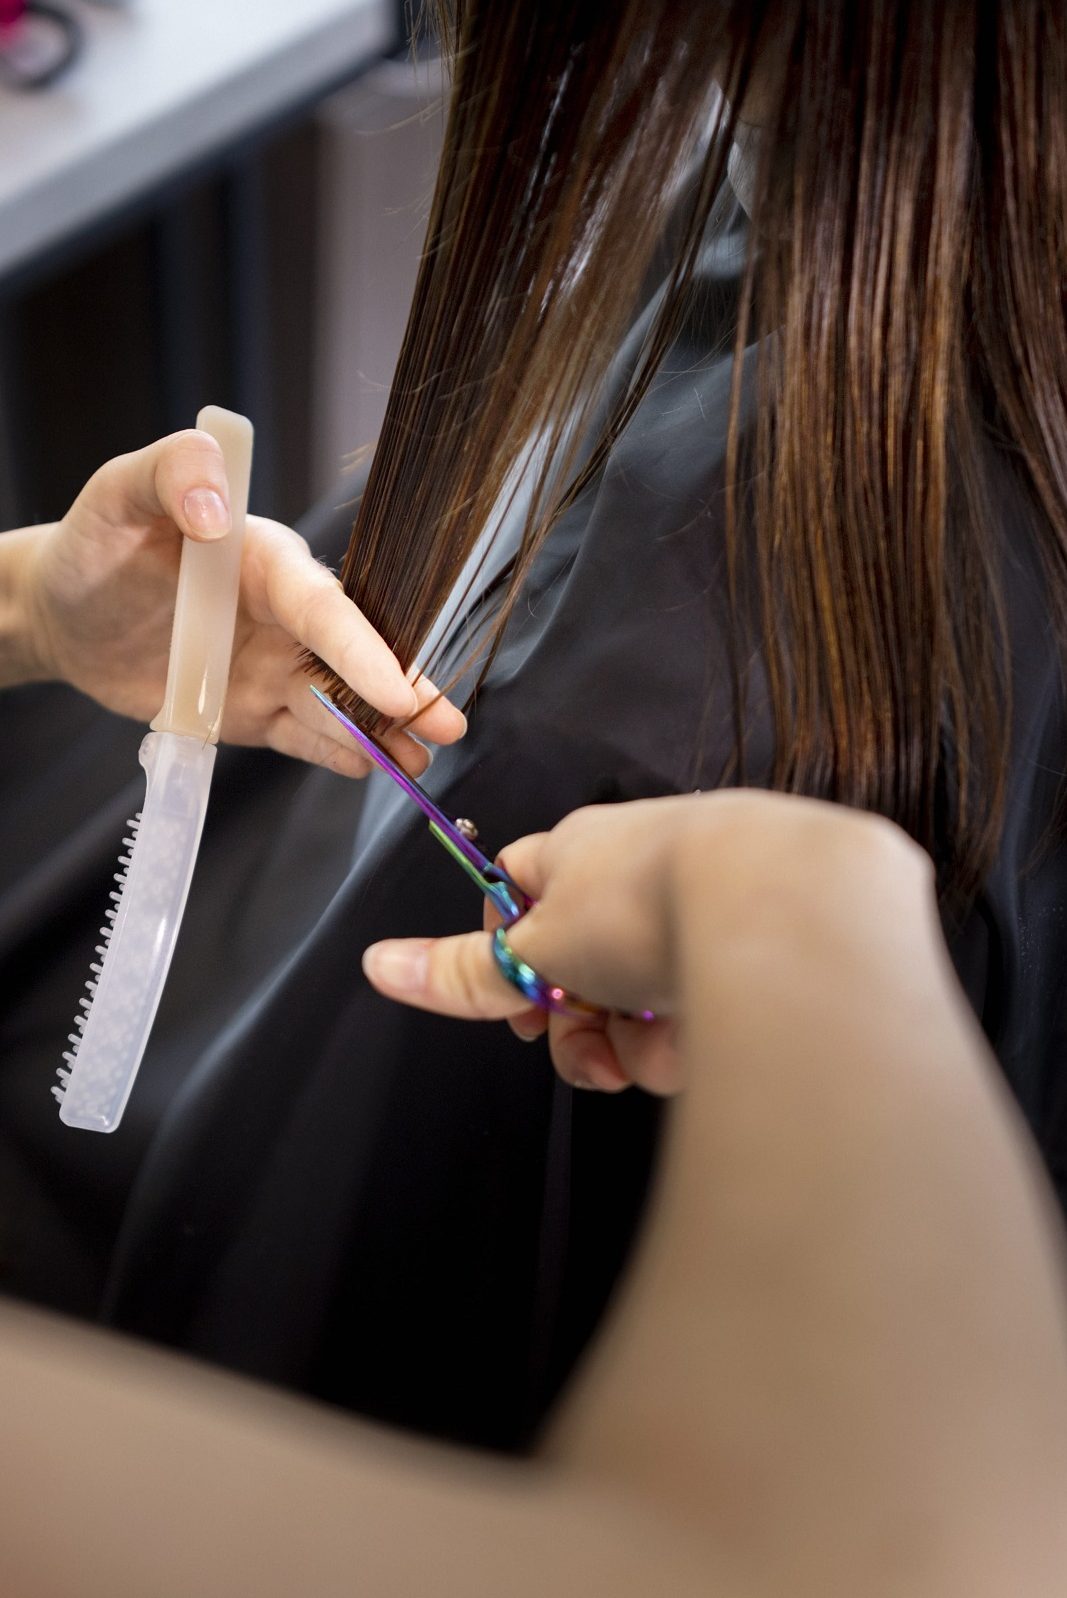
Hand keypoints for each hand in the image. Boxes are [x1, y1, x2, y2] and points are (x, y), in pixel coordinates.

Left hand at [9, 430, 464, 775]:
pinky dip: (334, 755)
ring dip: (382, 734)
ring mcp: (272, 667)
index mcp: (265, 562)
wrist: (65, 611)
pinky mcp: (253, 711)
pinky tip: (368, 767)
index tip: (396, 690)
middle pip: (353, 659)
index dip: (362, 650)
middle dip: (404, 692)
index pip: (323, 607)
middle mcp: (281, 617)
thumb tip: (216, 508)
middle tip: (451, 725)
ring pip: (337, 705)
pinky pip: (300, 738)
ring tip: (420, 762)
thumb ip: (172, 474)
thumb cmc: (96, 543)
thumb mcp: (121, 494)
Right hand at [362, 791, 935, 1094]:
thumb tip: (379, 965)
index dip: (507, 952)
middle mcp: (642, 864)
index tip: (514, 1000)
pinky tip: (699, 1044)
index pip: (518, 887)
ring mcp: (704, 900)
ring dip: (632, 1040)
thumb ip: (464, 970)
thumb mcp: (537, 948)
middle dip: (575, 1021)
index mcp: (579, 847)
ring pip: (642, 993)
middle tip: (581, 1047)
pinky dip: (693, 1033)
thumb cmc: (650, 901)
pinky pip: (702, 1000)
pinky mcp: (757, 940)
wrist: (783, 904)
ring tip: (651, 1051)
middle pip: (582, 959)